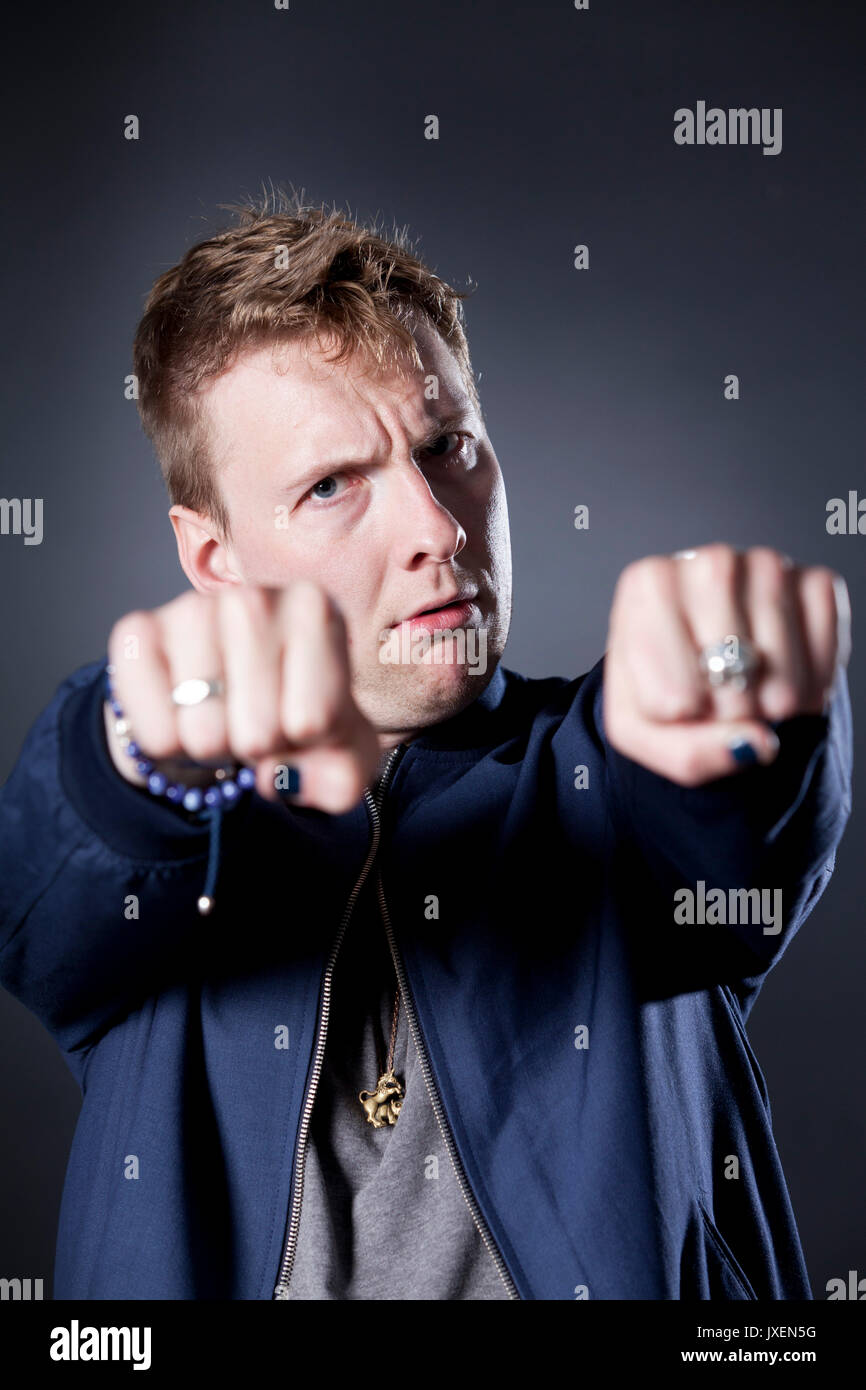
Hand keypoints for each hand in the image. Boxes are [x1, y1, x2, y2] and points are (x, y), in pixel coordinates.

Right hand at [105, 581, 380, 812]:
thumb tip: (285, 780)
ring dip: (213, 749)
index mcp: (316, 610)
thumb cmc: (294, 712)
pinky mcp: (135, 634)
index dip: (304, 743)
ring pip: (204, 735)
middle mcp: (254, 598)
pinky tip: (182, 712)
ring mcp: (190, 609)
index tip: (298, 718)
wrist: (226, 696)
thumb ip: (341, 781)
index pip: (313, 720)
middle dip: (257, 749)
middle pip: (258, 732)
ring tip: (222, 716)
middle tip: (254, 721)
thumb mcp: (341, 753)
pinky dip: (169, 746)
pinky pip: (155, 733)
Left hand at [602, 545, 850, 785]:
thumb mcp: (645, 732)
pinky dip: (812, 684)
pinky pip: (823, 645)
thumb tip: (756, 743)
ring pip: (778, 660)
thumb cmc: (663, 690)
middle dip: (731, 712)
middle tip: (723, 706)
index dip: (685, 717)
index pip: (673, 692)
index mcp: (647, 585)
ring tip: (756, 699)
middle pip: (729, 669)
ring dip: (774, 702)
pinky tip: (789, 682)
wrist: (704, 664)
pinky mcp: (813, 581)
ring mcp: (764, 565)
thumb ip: (689, 753)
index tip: (679, 703)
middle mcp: (707, 561)